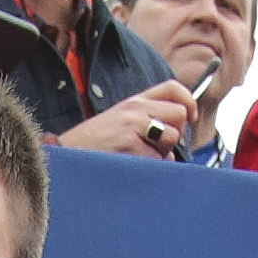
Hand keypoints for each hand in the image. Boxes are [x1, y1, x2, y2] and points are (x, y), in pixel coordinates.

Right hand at [62, 82, 200, 159]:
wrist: (66, 159)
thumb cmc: (93, 147)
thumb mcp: (118, 121)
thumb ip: (146, 118)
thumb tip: (179, 127)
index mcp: (133, 102)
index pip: (172, 89)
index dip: (188, 101)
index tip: (191, 116)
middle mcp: (135, 110)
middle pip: (179, 115)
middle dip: (175, 133)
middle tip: (156, 144)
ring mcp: (134, 128)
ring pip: (172, 138)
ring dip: (162, 152)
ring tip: (136, 156)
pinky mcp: (132, 147)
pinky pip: (159, 160)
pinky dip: (151, 167)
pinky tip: (131, 166)